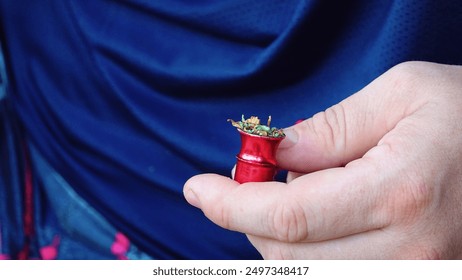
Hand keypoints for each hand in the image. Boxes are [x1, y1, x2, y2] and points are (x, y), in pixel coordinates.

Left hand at [183, 61, 461, 258]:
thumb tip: (275, 155)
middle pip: (290, 253)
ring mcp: (417, 272)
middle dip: (250, 215)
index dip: (231, 204)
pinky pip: (335, 274)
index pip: (289, 215)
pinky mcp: (416, 276)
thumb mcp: (401, 95)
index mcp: (401, 192)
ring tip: (297, 188)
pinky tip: (313, 220)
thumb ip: (330, 128)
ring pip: (307, 272)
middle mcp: (410, 248)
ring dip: (278, 235)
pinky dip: (306, 253)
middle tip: (252, 175)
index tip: (197, 189)